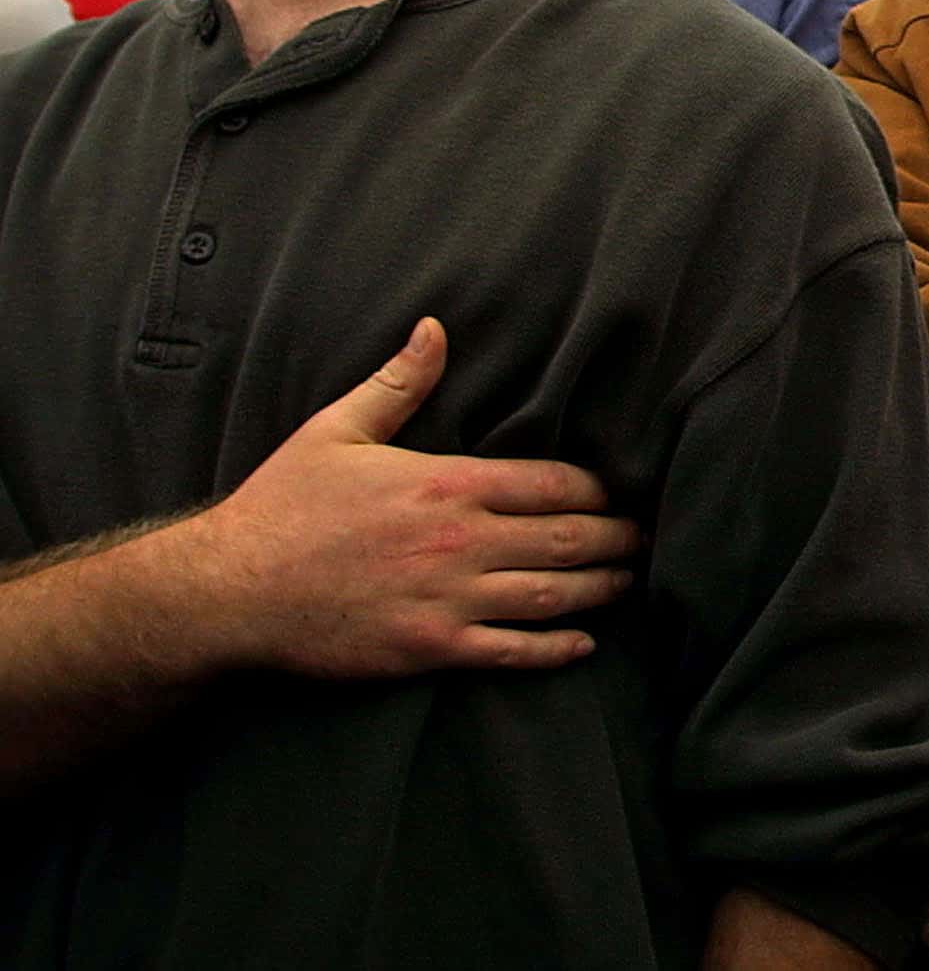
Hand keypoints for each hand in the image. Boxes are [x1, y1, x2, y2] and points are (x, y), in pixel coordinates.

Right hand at [179, 318, 637, 677]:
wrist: (230, 589)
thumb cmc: (283, 505)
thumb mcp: (338, 430)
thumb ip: (399, 382)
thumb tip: (435, 327)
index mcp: (449, 484)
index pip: (554, 483)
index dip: (598, 489)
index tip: (623, 490)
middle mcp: (461, 542)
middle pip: (569, 539)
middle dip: (617, 537)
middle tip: (648, 536)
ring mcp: (449, 599)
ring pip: (552, 595)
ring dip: (600, 589)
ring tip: (629, 580)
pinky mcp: (430, 648)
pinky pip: (510, 651)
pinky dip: (555, 649)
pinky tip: (583, 643)